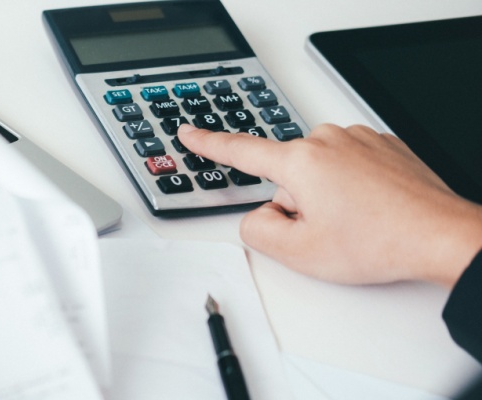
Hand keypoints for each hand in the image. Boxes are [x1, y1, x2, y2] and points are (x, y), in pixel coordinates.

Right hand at [178, 123, 481, 286]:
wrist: (440, 236)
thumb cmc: (380, 242)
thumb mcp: (298, 252)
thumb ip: (256, 231)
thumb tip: (257, 215)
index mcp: (300, 161)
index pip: (239, 150)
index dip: (208, 143)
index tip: (189, 132)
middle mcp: (327, 140)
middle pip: (286, 174)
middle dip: (297, 202)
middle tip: (327, 229)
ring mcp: (358, 139)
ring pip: (318, 170)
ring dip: (326, 195)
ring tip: (355, 221)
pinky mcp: (382, 144)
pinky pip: (347, 164)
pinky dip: (352, 186)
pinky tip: (371, 209)